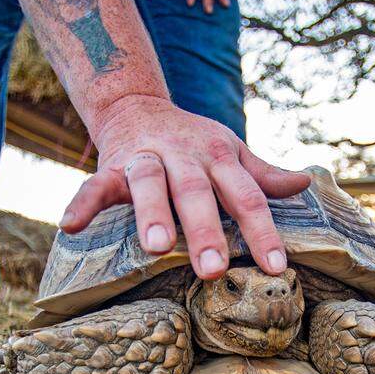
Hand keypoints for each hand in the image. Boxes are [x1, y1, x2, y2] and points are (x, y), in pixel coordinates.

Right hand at [59, 95, 311, 278]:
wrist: (137, 104)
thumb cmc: (193, 141)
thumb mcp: (231, 152)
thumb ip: (262, 173)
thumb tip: (303, 183)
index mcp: (219, 156)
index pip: (246, 197)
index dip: (262, 232)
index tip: (276, 266)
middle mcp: (183, 156)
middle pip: (196, 193)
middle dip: (204, 230)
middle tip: (213, 268)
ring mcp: (145, 160)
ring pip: (148, 184)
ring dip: (151, 213)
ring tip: (156, 247)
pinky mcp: (111, 166)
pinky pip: (94, 184)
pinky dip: (82, 203)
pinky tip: (71, 226)